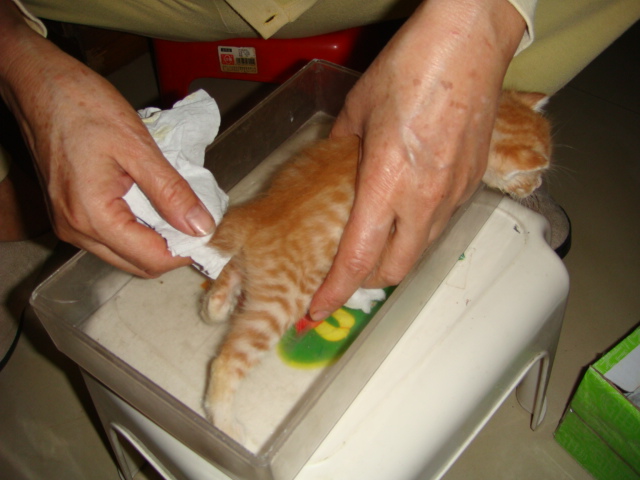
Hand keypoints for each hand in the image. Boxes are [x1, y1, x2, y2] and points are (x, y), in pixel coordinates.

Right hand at [0, 4, 214, 276]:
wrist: (40, 85)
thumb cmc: (82, 106)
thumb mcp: (138, 147)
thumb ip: (171, 192)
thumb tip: (200, 225)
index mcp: (92, 217)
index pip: (151, 259)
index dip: (185, 250)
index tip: (209, 231)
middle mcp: (76, 230)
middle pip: (138, 264)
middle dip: (173, 249)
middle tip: (199, 221)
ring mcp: (69, 225)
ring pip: (124, 254)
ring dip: (155, 241)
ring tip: (179, 211)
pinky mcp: (70, 214)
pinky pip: (111, 237)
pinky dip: (137, 229)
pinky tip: (154, 206)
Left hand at [309, 0, 524, 319]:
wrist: (471, 42)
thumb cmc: (413, 66)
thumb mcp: (359, 107)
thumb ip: (341, 145)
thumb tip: (335, 162)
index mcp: (388, 181)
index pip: (358, 257)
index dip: (335, 291)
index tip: (318, 309)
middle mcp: (425, 198)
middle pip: (395, 269)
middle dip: (367, 280)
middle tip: (346, 271)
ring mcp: (453, 193)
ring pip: (421, 249)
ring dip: (395, 255)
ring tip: (375, 239)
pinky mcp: (472, 182)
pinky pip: (441, 223)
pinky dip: (418, 229)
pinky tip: (407, 207)